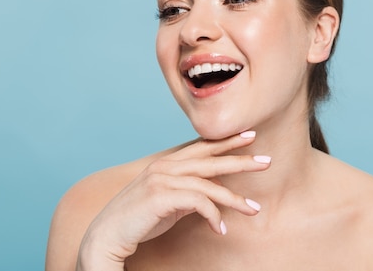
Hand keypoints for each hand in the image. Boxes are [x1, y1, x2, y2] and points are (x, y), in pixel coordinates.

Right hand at [76, 131, 269, 270]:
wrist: (106, 235)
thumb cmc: (138, 219)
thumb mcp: (168, 200)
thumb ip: (187, 190)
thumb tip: (212, 191)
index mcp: (167, 163)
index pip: (202, 147)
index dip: (227, 141)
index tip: (250, 136)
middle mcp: (165, 166)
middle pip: (210, 159)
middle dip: (240, 158)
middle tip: (266, 161)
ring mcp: (161, 179)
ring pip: (209, 184)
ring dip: (234, 198)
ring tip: (254, 209)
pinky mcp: (161, 196)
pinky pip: (198, 202)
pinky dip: (214, 215)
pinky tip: (221, 228)